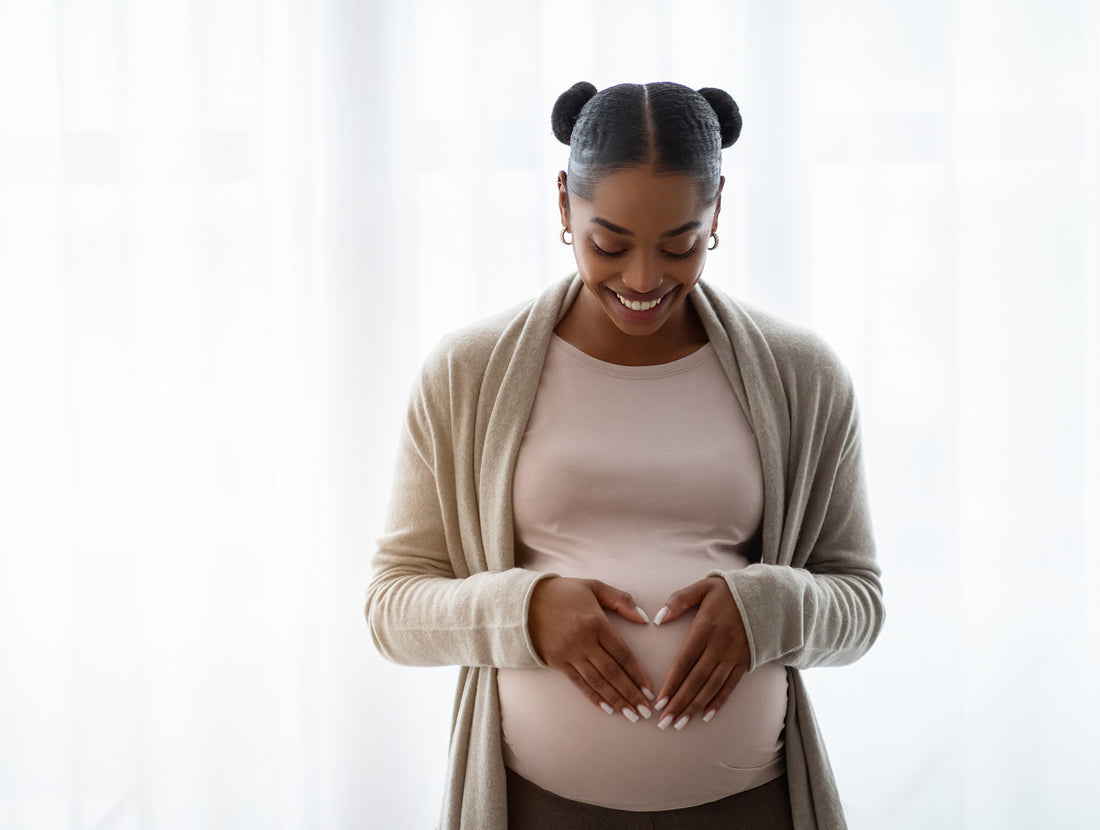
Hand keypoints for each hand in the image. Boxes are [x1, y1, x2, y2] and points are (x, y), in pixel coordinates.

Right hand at [528, 576, 655, 722]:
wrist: (523, 601)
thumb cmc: (563, 592)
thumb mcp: (593, 586)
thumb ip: (621, 600)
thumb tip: (644, 619)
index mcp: (596, 622)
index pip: (623, 654)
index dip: (638, 674)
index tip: (650, 690)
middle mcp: (584, 641)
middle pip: (613, 673)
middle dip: (631, 694)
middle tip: (646, 711)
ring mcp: (569, 654)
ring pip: (598, 682)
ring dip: (617, 701)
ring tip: (632, 715)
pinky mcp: (557, 663)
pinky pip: (579, 684)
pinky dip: (594, 698)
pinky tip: (608, 709)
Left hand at [651, 576, 749, 730]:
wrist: (767, 596)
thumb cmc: (728, 591)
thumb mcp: (703, 587)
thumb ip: (679, 600)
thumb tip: (658, 619)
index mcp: (705, 628)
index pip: (684, 662)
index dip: (671, 683)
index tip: (658, 702)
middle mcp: (719, 646)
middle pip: (696, 680)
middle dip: (679, 703)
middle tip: (664, 723)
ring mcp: (733, 656)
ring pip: (711, 687)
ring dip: (695, 707)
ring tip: (679, 723)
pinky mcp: (744, 662)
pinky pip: (730, 686)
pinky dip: (718, 701)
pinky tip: (706, 716)